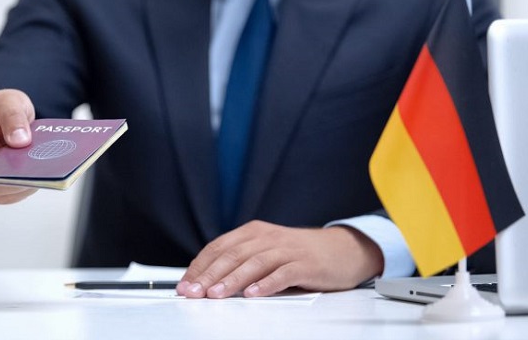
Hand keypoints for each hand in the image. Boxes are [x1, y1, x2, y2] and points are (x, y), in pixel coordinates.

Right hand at [0, 88, 37, 203]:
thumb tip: (21, 141)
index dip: (4, 170)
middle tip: (45, 170)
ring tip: (47, 171)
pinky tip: (44, 173)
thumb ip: (12, 116)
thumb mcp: (6, 101)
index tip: (27, 164)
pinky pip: (14, 193)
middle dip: (19, 179)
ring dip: (27, 183)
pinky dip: (29, 185)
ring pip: (4, 193)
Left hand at [176, 220, 383, 298]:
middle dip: (209, 275)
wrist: (342, 249)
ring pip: (253, 263)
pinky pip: (283, 273)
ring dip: (232, 280)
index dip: (200, 266)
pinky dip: (267, 284)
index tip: (185, 284)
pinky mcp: (305, 264)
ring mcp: (287, 250)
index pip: (219, 247)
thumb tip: (207, 282)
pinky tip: (254, 294)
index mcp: (253, 232)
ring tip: (216, 295)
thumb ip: (241, 262)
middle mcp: (267, 237)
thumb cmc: (300, 254)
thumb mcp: (266, 251)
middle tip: (194, 292)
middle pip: (232, 255)